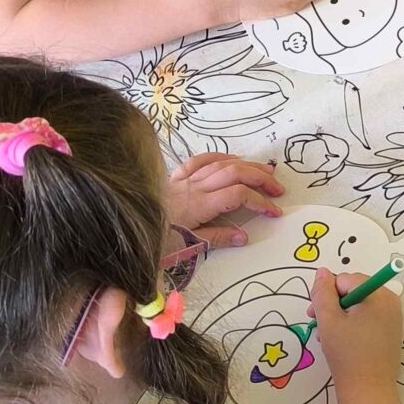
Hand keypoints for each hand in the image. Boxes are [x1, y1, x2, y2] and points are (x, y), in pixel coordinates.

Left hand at [164, 153, 283, 246]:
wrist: (124, 229)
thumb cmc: (154, 242)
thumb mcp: (186, 247)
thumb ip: (216, 239)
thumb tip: (245, 236)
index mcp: (199, 205)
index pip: (238, 195)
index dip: (260, 201)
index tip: (274, 212)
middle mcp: (194, 188)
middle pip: (235, 173)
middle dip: (261, 178)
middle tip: (279, 189)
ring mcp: (184, 180)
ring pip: (221, 164)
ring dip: (247, 165)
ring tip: (266, 171)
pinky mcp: (174, 178)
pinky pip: (199, 161)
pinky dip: (218, 157)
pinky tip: (232, 158)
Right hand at [307, 268, 403, 403]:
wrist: (368, 391)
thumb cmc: (347, 354)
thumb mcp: (328, 320)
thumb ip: (322, 293)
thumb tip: (322, 271)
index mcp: (378, 294)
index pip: (345, 279)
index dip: (326, 294)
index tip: (312, 314)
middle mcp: (390, 301)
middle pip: (354, 290)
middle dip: (332, 305)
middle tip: (316, 325)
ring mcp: (393, 317)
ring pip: (359, 306)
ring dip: (339, 317)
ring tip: (327, 337)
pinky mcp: (391, 332)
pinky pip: (367, 318)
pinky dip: (351, 325)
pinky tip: (340, 342)